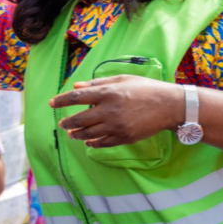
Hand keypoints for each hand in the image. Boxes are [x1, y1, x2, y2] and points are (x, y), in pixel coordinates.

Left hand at [51, 75, 182, 147]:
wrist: (170, 106)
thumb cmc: (146, 89)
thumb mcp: (122, 79)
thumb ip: (97, 84)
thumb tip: (76, 86)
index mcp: (108, 92)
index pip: (77, 97)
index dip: (61, 101)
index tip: (52, 104)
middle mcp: (110, 110)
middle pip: (79, 119)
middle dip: (67, 122)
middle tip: (61, 124)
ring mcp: (117, 126)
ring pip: (88, 134)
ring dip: (76, 134)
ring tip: (71, 134)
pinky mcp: (124, 137)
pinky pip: (102, 143)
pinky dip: (92, 143)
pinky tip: (88, 141)